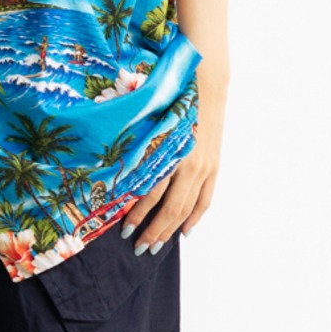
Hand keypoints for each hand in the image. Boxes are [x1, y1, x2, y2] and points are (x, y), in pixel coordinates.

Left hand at [120, 76, 225, 251]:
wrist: (204, 84)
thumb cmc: (170, 99)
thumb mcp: (149, 121)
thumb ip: (137, 148)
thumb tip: (117, 174)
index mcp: (168, 152)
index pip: (151, 194)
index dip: (137, 215)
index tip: (123, 230)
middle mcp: (187, 163)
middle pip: (169, 207)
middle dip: (153, 230)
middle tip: (138, 247)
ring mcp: (203, 166)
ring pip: (186, 207)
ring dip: (170, 229)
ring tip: (155, 246)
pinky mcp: (214, 165)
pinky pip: (205, 199)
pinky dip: (195, 217)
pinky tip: (184, 231)